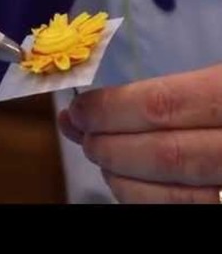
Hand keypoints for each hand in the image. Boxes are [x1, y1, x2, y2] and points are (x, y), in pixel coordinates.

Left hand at [59, 64, 221, 202]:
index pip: (164, 105)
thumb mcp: (219, 75)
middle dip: (109, 144)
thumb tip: (101, 100)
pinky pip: (187, 211)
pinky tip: (125, 181)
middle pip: (165, 155)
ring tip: (97, 153)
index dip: (112, 109)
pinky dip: (145, 199)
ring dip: (121, 176)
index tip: (78, 108)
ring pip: (175, 196)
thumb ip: (171, 87)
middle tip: (80, 131)